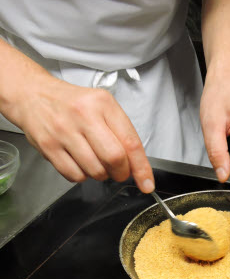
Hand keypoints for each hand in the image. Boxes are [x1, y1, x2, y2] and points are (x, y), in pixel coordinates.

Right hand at [8, 74, 154, 192]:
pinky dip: (82, 176)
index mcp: (103, 104)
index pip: (131, 142)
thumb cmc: (73, 103)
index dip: (141, 168)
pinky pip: (74, 175)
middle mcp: (84, 116)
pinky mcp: (48, 146)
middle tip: (119, 171)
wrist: (33, 94)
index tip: (147, 183)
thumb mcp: (103, 105)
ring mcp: (64, 131)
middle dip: (121, 172)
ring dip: (101, 174)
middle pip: (114, 159)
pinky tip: (80, 163)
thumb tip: (136, 164)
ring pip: (95, 170)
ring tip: (96, 162)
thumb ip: (121, 131)